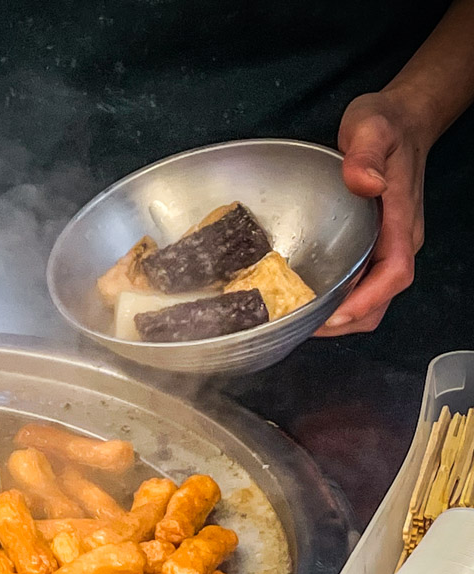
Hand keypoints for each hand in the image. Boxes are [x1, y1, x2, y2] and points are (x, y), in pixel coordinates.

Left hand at [317, 91, 428, 335]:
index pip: (394, 274)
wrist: (401, 119)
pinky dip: (337, 298)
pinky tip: (306, 298)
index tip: (335, 315)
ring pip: (371, 297)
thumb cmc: (387, 124)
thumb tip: (365, 183)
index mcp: (402, 221)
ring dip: (340, 316)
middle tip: (301, 326)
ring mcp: (386, 244)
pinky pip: (360, 282)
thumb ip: (366, 154)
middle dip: (346, 320)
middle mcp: (398, 240)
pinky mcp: (373, 244)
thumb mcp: (372, 127)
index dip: (367, 300)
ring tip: (299, 320)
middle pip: (381, 298)